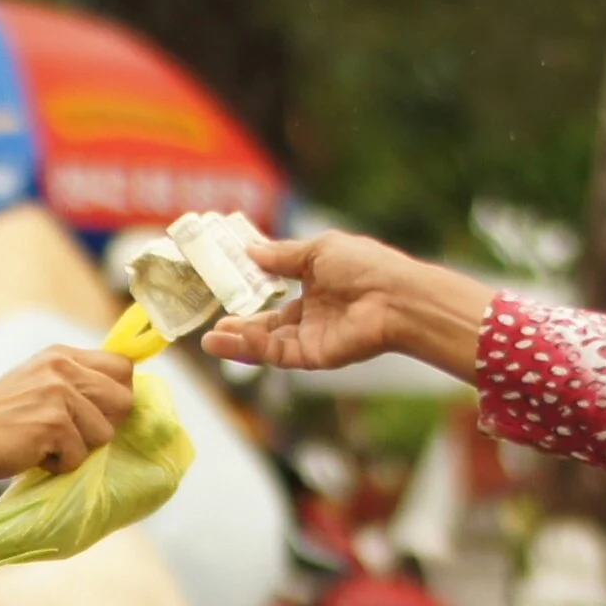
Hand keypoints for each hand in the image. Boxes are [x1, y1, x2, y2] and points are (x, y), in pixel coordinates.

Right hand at [0, 347, 136, 477]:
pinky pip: (79, 456)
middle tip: (72, 434)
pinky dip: (58, 464)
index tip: (101, 412)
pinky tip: (34, 453)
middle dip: (104, 425)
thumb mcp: (39, 382)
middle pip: (123, 400)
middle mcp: (63, 367)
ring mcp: (59, 394)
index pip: (122, 366)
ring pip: (104, 433)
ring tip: (46, 442)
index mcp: (62, 354)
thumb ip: (75, 382)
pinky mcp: (53, 423)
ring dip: (78, 448)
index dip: (119, 394)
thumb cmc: (2, 417)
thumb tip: (122, 397)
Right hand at [202, 233, 491, 382]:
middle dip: (238, 327)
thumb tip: (249, 250)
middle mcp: (311, 315)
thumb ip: (282, 255)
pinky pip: (279, 353)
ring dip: (239, 342)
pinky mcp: (315, 355)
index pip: (274, 295)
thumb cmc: (366, 266)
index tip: (222, 290)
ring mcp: (312, 338)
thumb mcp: (317, 250)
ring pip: (268, 343)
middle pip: (266, 324)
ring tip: (210, 340)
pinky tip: (236, 338)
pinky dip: (257, 347)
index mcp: (314, 287)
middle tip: (210, 326)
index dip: (249, 295)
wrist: (395, 296)